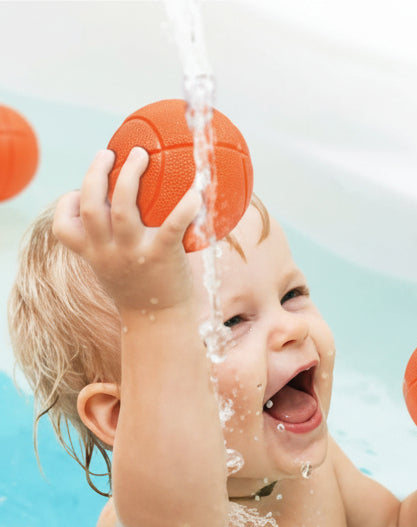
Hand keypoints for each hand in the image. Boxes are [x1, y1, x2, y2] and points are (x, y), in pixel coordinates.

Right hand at [52, 148, 200, 311]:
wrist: (160, 325)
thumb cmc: (141, 295)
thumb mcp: (115, 272)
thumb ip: (110, 249)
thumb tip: (120, 222)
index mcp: (94, 255)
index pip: (64, 227)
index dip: (67, 205)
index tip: (78, 192)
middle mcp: (108, 252)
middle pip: (92, 205)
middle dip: (96, 174)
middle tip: (108, 154)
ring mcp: (134, 254)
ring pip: (123, 207)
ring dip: (129, 176)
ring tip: (139, 155)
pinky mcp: (162, 257)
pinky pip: (172, 227)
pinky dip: (184, 209)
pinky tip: (196, 194)